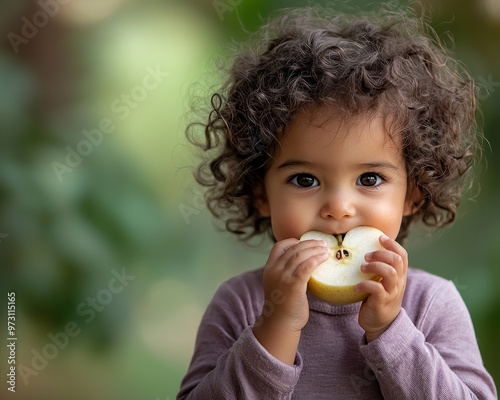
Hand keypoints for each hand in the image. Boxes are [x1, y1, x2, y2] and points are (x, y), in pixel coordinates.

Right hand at [253, 238, 329, 363]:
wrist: (280, 324)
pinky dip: (317, 259)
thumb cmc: (284, 306)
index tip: (305, 243)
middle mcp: (274, 270)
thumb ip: (286, 273)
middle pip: (293, 249)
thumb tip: (305, 263)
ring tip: (326, 249)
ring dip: (315, 249)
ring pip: (301, 255)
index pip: (279, 246)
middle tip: (322, 243)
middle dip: (309, 244)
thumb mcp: (279, 284)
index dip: (293, 242)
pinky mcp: (294, 284)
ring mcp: (283, 276)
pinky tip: (325, 258)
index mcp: (269, 268)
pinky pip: (307, 266)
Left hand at [355, 235, 407, 341]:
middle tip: (366, 256)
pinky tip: (357, 286)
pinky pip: (376, 289)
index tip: (379, 237)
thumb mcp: (384, 282)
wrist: (382, 325)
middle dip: (381, 254)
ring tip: (361, 268)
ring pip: (389, 272)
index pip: (402, 255)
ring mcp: (391, 293)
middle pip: (397, 261)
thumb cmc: (379, 299)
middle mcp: (398, 283)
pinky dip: (365, 284)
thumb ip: (381, 268)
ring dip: (374, 266)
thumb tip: (364, 249)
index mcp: (399, 276)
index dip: (392, 244)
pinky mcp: (382, 302)